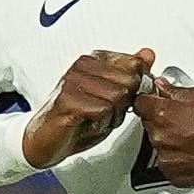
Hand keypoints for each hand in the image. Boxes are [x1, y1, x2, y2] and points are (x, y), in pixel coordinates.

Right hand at [23, 50, 152, 168]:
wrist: (45, 140)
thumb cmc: (76, 118)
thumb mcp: (112, 95)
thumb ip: (131, 73)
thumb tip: (148, 54)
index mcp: (94, 59)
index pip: (134, 64)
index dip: (135, 87)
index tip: (121, 98)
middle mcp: (82, 65)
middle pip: (129, 81)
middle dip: (124, 104)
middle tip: (105, 112)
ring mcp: (73, 81)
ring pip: (117, 96)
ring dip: (111, 116)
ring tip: (94, 118)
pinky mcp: (67, 99)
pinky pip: (102, 110)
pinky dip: (99, 123)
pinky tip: (86, 124)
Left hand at [132, 78, 193, 188]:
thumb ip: (179, 91)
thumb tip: (166, 88)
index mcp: (167, 115)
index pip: (140, 104)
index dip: (149, 100)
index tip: (155, 100)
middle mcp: (164, 139)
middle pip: (149, 125)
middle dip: (163, 119)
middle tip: (186, 118)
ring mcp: (170, 160)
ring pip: (159, 145)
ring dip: (171, 139)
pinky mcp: (179, 177)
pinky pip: (169, 164)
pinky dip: (179, 158)